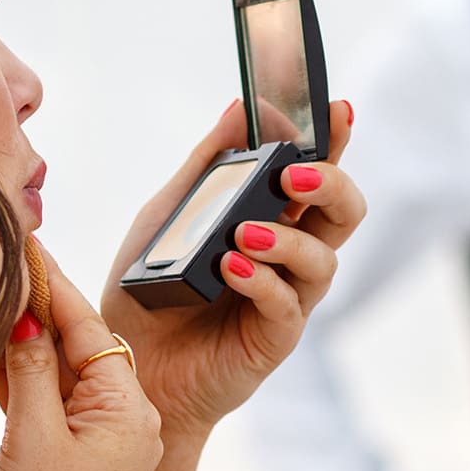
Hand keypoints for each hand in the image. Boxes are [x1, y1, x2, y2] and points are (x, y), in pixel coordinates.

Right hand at [0, 246, 164, 470]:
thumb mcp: (32, 438)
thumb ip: (31, 374)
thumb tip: (29, 321)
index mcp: (127, 408)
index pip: (88, 329)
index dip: (54, 286)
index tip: (28, 244)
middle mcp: (125, 420)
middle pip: (79, 348)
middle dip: (40, 307)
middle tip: (5, 259)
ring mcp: (102, 444)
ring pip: (61, 377)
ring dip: (28, 343)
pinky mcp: (76, 465)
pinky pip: (51, 409)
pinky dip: (24, 384)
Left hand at [99, 99, 365, 441]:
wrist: (125, 363)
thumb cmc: (149, 288)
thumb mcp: (169, 214)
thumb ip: (208, 165)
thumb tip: (241, 106)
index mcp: (273, 218)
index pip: (316, 172)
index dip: (334, 140)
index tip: (336, 109)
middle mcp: (290, 255)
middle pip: (344, 212)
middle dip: (330, 185)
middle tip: (293, 177)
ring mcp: (288, 297)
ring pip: (323, 259)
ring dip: (286, 239)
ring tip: (242, 233)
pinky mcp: (274, 338)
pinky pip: (287, 304)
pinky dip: (261, 280)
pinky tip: (230, 268)